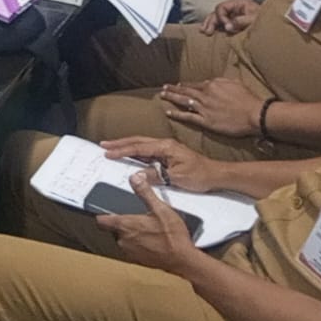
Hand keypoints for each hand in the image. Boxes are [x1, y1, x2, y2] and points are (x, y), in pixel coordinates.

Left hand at [95, 172, 205, 274]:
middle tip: (137, 219)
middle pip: (113, 229)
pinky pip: (132, 250)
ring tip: (147, 230)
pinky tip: (152, 241)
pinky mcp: (138, 260)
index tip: (105, 212)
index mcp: (125, 226)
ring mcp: (130, 252)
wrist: (182, 260)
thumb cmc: (172, 236)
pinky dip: (138, 245)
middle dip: (122, 224)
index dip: (102, 216)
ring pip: (123, 240)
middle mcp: (123, 240)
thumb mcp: (160, 209)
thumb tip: (135, 178)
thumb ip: (145, 193)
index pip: (101, 221)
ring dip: (131, 235)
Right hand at [101, 136, 222, 192]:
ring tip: (112, 147)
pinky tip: (130, 155)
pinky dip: (136, 152)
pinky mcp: (169, 155)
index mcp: (166, 147)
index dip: (122, 150)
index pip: (139, 147)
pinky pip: (148, 151)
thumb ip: (156, 176)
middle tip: (104, 144)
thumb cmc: (200, 175)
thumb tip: (137, 176)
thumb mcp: (177, 178)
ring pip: (142, 145)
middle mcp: (165, 144)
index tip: (108, 153)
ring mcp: (167, 149)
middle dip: (120, 143)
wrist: (216, 175)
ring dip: (126, 146)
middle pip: (138, 141)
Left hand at [159, 79, 266, 138]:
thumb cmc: (248, 99)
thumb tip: (210, 82)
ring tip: (162, 95)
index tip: (178, 84)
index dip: (185, 84)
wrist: (254, 114)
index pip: (195, 84)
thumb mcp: (235, 83)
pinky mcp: (206, 121)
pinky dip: (177, 114)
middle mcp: (205, 95)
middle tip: (163, 87)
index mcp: (212, 85)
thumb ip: (220, 81)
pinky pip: (188, 117)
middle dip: (173, 89)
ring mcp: (204, 108)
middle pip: (185, 90)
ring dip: (172, 98)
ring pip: (183, 101)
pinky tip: (168, 112)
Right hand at [200, 0, 259, 34]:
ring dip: (210, 24)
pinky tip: (209, 32)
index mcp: (239, 3)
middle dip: (211, 21)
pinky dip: (215, 27)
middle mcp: (235, 7)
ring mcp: (234, 15)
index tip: (226, 27)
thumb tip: (227, 27)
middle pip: (217, 12)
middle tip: (206, 31)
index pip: (222, 8)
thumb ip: (241, 21)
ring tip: (204, 32)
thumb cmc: (265, 20)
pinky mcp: (235, 22)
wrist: (275, 26)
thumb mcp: (254, 19)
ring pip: (217, 18)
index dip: (221, 17)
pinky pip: (222, 24)